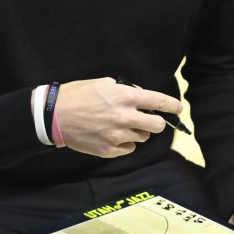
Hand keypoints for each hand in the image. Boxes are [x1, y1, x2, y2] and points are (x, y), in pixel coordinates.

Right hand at [54, 78, 182, 157]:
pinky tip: (112, 135)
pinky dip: (125, 143)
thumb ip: (125, 91)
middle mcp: (125, 117)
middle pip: (157, 126)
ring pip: (142, 138)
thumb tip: (140, 98)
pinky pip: (129, 149)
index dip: (172, 106)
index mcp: (125, 97)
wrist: (55, 115)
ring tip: (120, 126)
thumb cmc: (78, 95)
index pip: (158, 102)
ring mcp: (118, 136)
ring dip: (137, 132)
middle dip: (156, 123)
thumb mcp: (104, 83)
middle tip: (148, 120)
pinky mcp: (109, 150)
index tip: (178, 109)